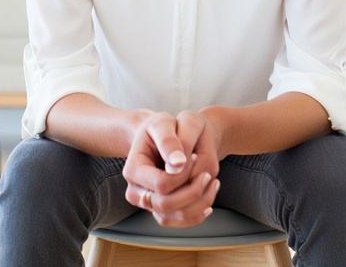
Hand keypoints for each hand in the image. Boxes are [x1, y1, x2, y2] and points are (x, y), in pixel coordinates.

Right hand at [123, 112, 219, 226]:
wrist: (160, 136)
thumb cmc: (160, 128)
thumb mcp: (163, 123)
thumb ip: (169, 141)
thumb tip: (177, 164)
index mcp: (132, 170)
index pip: (162, 184)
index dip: (184, 174)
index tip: (195, 156)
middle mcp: (135, 192)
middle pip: (166, 204)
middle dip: (193, 190)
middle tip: (208, 173)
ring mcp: (147, 204)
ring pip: (174, 216)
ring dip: (199, 203)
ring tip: (212, 182)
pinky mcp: (161, 210)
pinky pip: (180, 220)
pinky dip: (198, 211)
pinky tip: (208, 194)